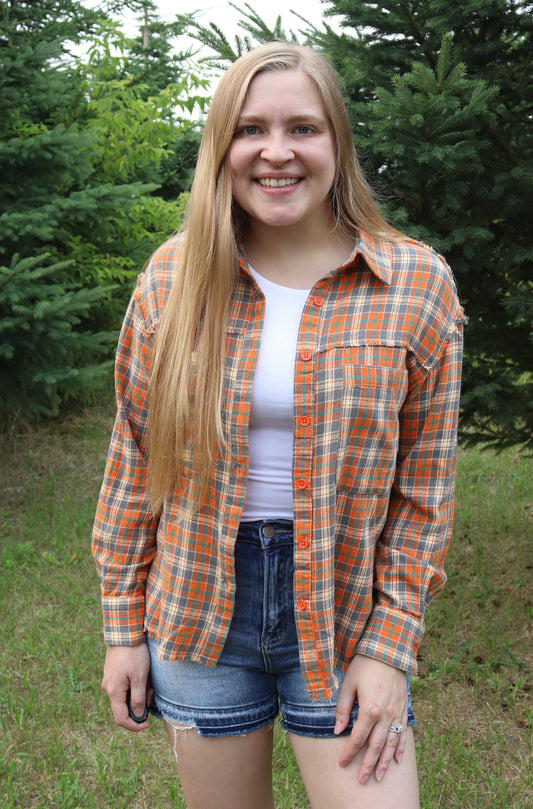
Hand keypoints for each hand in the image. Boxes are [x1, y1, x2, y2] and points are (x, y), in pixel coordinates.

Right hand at [101, 643, 152, 731]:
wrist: (124, 633)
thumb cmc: (134, 654)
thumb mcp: (140, 677)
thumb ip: (138, 698)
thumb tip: (137, 716)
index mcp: (114, 692)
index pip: (120, 719)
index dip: (134, 725)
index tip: (147, 724)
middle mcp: (108, 689)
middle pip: (124, 708)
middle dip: (139, 706)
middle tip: (151, 693)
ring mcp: (109, 681)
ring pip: (125, 697)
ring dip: (138, 695)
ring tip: (148, 681)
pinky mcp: (112, 674)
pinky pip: (124, 688)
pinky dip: (135, 687)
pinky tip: (142, 677)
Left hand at [334, 655, 407, 783]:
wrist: (388, 650)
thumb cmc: (365, 665)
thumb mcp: (349, 683)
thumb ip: (343, 708)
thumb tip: (338, 730)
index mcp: (370, 709)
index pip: (358, 738)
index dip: (350, 752)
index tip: (342, 764)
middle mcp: (385, 715)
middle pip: (376, 746)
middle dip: (368, 765)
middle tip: (362, 780)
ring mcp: (396, 713)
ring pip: (391, 744)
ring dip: (385, 762)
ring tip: (379, 777)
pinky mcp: (403, 709)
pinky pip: (403, 734)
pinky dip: (400, 748)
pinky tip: (398, 760)